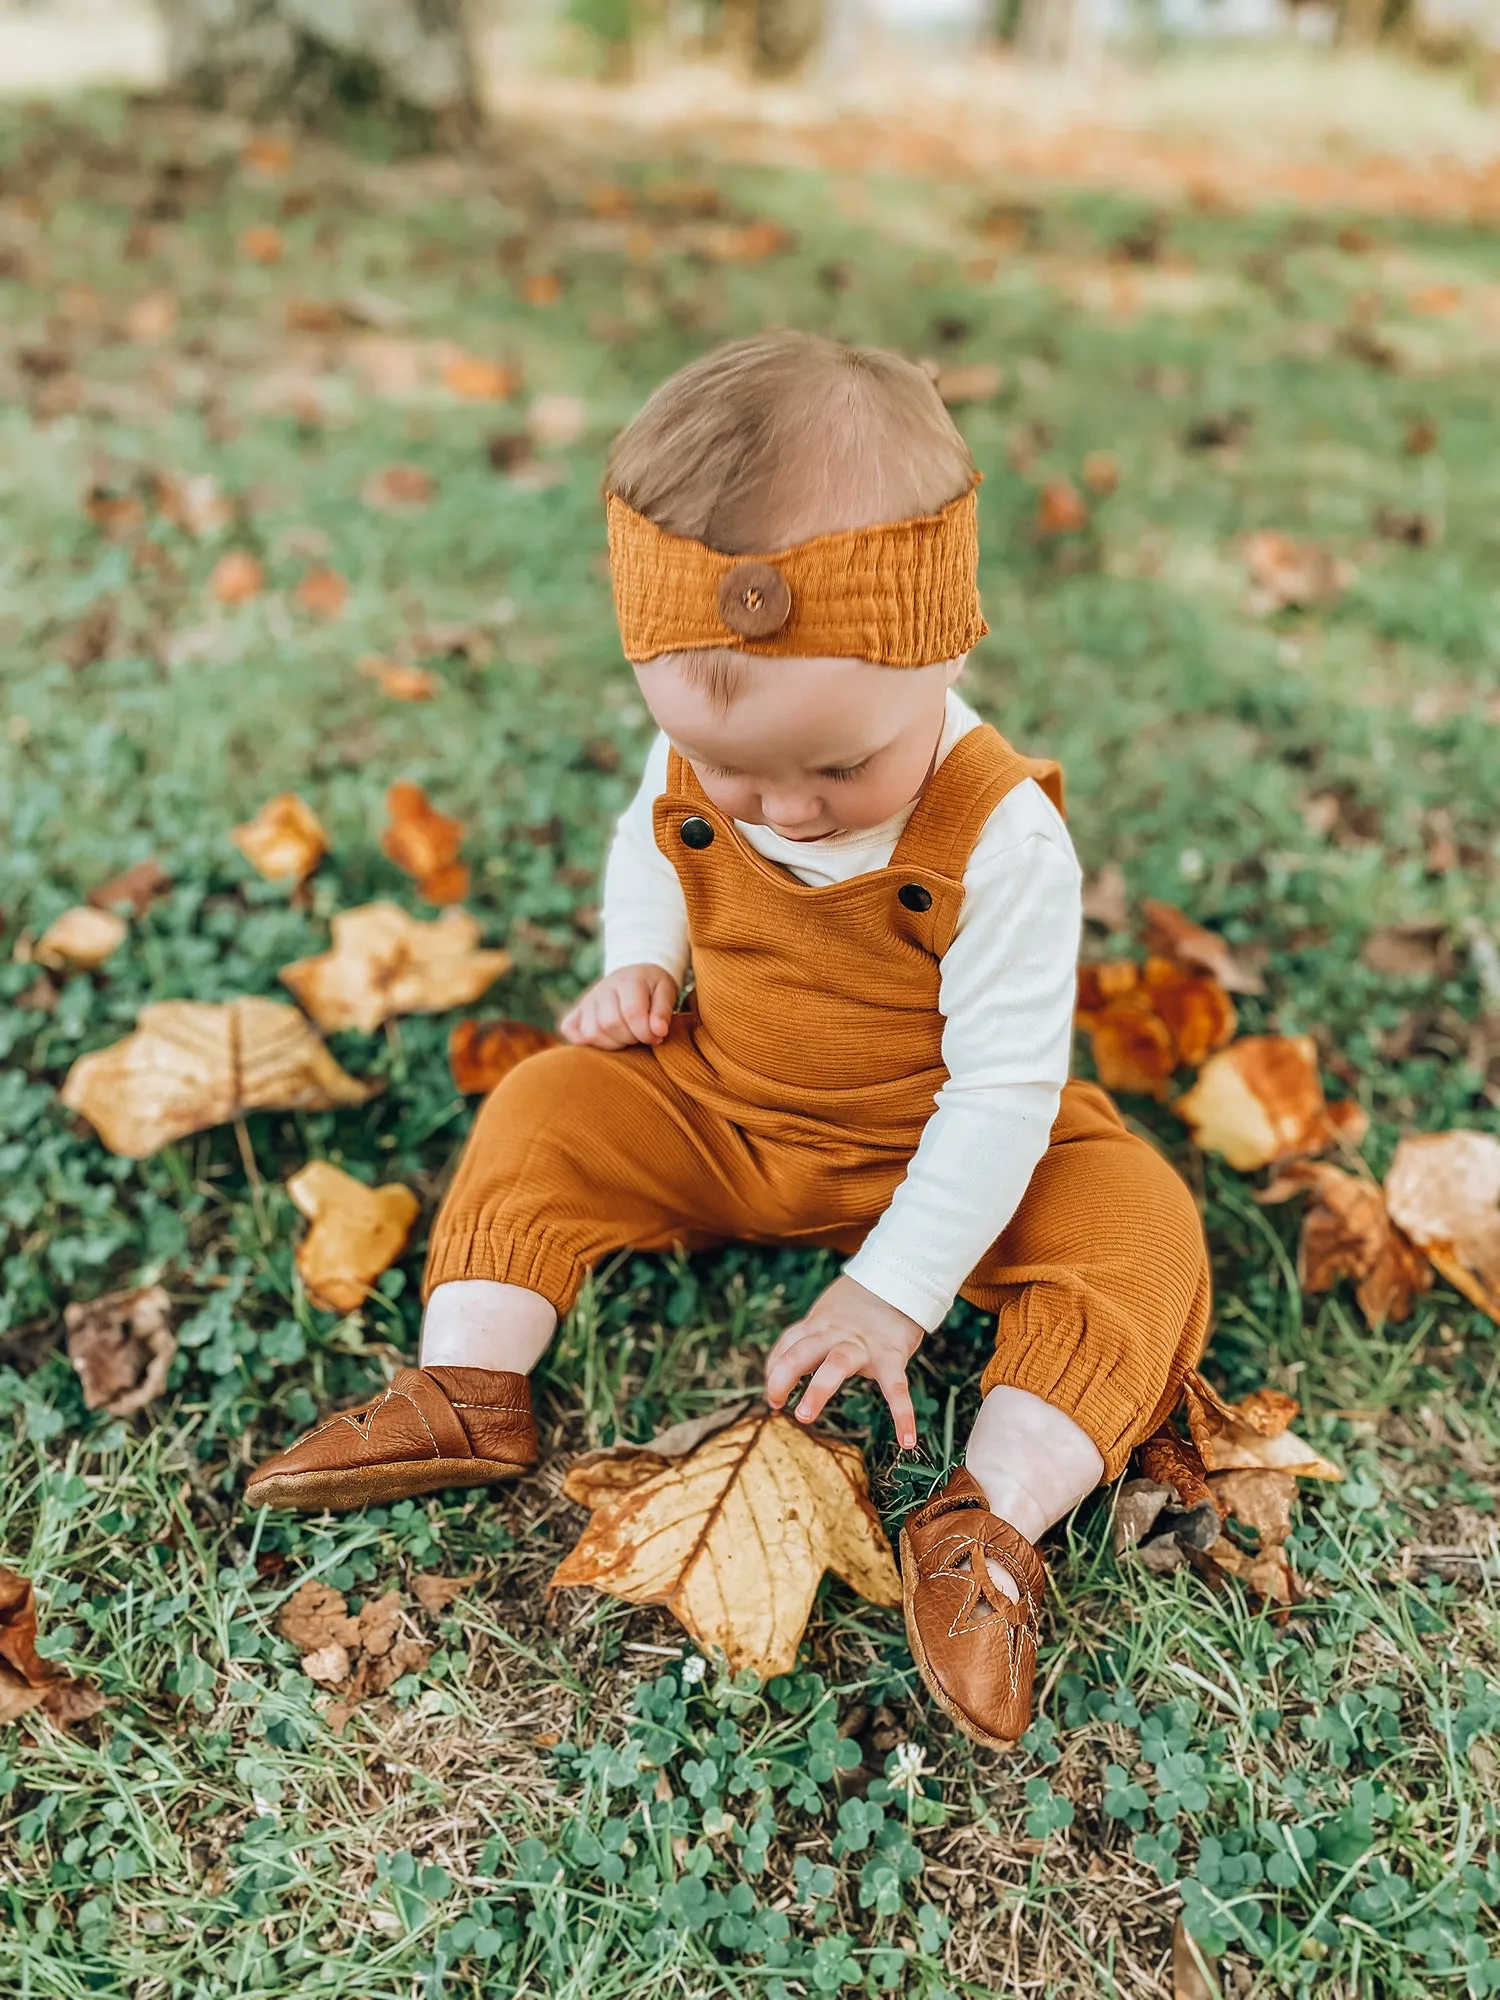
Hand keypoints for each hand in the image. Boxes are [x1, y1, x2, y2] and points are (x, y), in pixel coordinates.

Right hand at [559, 963, 677, 1049]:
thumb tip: (658, 1032)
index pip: (631, 1013)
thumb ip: (663, 1011)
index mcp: (627, 980)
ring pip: (591, 1032)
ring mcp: (587, 1000)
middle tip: (642, 1036)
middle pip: (609, 1024)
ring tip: (627, 1037)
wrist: (634, 974)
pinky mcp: (577, 1010)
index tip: (658, 1037)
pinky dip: (585, 1040)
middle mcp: (602, 989)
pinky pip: (570, 1030)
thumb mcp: (666, 991)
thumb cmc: (652, 987)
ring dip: (612, 1043)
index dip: (646, 1032)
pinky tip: (605, 1038)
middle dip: (630, 1038)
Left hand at [765, 1275, 921, 1449]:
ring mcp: (863, 1344)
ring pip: (835, 1365)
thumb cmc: (861, 1302)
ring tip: (804, 1417)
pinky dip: (903, 1415)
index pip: (787, 1344)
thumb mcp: (830, 1311)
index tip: (772, 1394)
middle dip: (783, 1377)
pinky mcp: (892, 1355)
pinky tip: (907, 1441)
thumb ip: (811, 1334)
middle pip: (801, 1352)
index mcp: (819, 1323)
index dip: (773, 1368)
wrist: (902, 1278)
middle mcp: (836, 1333)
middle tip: (775, 1404)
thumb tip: (786, 1362)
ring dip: (817, 1390)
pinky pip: (896, 1388)